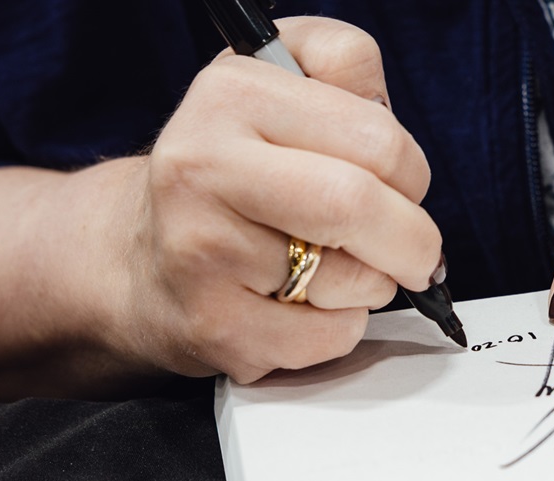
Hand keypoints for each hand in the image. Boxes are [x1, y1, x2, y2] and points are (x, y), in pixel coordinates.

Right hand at [115, 17, 439, 382]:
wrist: (140, 261)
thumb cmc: (232, 176)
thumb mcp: (278, 88)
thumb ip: (345, 71)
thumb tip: (387, 115)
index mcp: (231, 94)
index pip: (376, 134)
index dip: (411, 170)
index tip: (401, 186)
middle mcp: (202, 165)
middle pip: (359, 204)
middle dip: (413, 239)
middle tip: (413, 251)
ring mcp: (201, 250)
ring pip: (354, 278)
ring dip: (372, 285)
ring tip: (331, 271)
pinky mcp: (214, 325)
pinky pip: (330, 335)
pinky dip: (340, 328)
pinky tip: (300, 308)